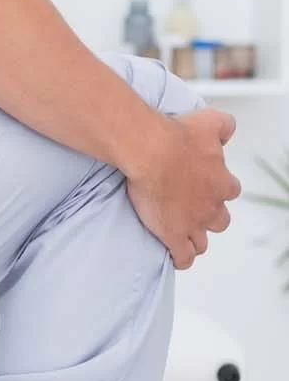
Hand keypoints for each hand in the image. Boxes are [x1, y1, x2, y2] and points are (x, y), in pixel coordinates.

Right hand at [124, 109, 240, 268]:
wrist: (151, 151)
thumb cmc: (175, 137)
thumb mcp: (208, 122)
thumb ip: (223, 126)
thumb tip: (226, 130)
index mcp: (221, 181)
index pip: (228, 191)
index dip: (216, 190)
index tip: (204, 187)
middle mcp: (211, 205)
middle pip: (218, 220)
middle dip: (207, 217)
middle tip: (191, 210)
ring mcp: (193, 223)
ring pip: (201, 241)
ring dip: (194, 239)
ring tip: (182, 235)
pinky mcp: (173, 234)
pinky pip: (182, 256)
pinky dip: (180, 259)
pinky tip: (175, 257)